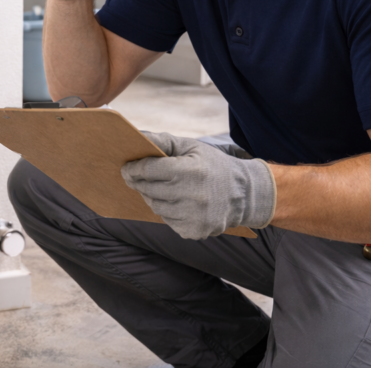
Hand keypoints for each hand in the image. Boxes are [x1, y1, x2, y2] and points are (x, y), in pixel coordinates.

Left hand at [123, 131, 275, 239]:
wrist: (244, 194)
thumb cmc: (212, 166)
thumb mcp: (191, 147)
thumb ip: (163, 141)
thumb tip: (137, 138)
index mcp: (190, 171)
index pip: (149, 169)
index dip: (134, 168)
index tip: (127, 168)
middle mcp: (192, 195)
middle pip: (148, 189)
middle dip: (138, 182)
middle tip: (134, 177)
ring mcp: (193, 216)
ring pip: (155, 206)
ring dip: (152, 197)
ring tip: (160, 188)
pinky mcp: (194, 231)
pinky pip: (168, 220)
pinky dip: (167, 211)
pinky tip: (177, 202)